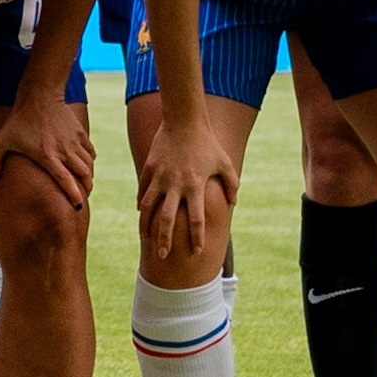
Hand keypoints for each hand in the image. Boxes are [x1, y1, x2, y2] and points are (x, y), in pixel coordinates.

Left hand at [0, 80, 92, 209]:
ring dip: (88, 177)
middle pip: (85, 176)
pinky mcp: (80, 134)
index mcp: (47, 156)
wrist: (39, 96)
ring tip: (83, 184)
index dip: (74, 196)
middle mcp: (64, 150)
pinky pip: (91, 153)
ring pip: (90, 166)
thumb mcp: (1, 141)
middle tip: (82, 197)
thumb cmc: (18, 121)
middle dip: (86, 189)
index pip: (66, 180)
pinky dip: (90, 162)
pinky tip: (83, 166)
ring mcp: (74, 142)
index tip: (78, 207)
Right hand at [136, 117, 237, 262]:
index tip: (196, 252)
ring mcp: (160, 177)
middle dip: (165, 239)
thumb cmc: (208, 143)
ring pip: (148, 207)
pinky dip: (142, 204)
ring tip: (145, 238)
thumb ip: (232, 185)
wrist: (184, 121)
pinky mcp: (149, 169)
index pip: (196, 219)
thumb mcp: (225, 164)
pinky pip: (143, 191)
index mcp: (195, 186)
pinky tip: (141, 214)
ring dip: (146, 225)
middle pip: (168, 219)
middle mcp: (176, 184)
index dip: (196, 238)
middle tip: (163, 255)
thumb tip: (234, 203)